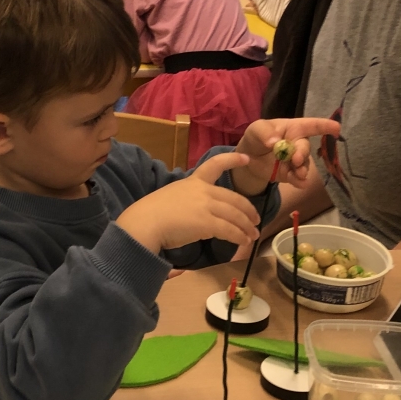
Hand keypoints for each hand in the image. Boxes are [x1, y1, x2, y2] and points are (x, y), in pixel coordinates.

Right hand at [117, 151, 259, 254]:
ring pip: (235, 215)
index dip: (232, 160)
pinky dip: (239, 236)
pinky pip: (230, 230)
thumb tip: (193, 218)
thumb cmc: (151, 214)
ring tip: (253, 235)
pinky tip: (244, 241)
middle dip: (248, 210)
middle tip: (256, 219)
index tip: (246, 158)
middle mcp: (202, 191)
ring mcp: (205, 206)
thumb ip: (187, 203)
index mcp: (192, 181)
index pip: (215, 165)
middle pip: (234, 198)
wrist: (144, 223)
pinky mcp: (207, 223)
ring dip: (247, 226)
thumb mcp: (171, 198)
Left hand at [229, 117, 339, 198]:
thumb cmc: (256, 136)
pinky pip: (298, 178)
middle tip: (295, 159)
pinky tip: (299, 184)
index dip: (325, 126)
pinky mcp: (291, 174)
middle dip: (302, 154)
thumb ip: (265, 133)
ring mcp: (295, 160)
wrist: (248, 157)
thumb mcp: (256, 129)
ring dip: (302, 170)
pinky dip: (299, 182)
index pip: (312, 126)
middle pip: (305, 148)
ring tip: (297, 174)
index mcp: (293, 128)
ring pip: (304, 165)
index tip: (337, 128)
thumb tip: (274, 142)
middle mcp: (297, 144)